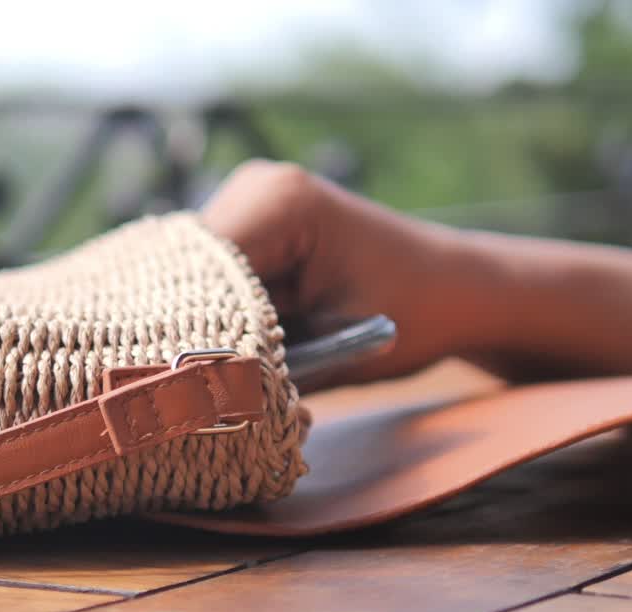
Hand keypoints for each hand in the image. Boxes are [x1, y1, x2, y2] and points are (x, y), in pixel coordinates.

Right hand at [201, 160, 497, 387]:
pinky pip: (209, 283)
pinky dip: (217, 323)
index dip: (180, 329)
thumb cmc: (416, 313)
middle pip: (182, 272)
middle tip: (183, 395)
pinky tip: (228, 356)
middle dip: (184, 332)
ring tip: (208, 380)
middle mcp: (253, 188)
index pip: (196, 268)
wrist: (456, 288)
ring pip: (188, 281)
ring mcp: (246, 204)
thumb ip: (267, 372)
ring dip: (198, 329)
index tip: (175, 390)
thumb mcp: (339, 349)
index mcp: (281, 201)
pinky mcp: (247, 232)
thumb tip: (193, 403)